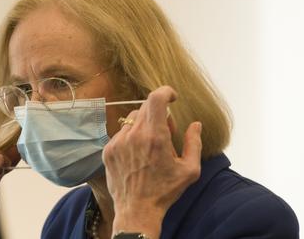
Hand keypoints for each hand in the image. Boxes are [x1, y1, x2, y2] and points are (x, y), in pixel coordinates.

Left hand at [102, 86, 202, 237]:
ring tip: (151, 149)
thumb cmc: (165, 191)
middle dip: (159, 115)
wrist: (136, 211)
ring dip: (144, 126)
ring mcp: (118, 142)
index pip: (156, 98)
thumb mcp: (190, 170)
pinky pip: (122, 133)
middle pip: (146, 108)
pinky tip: (138, 157)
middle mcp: (134, 135)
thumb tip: (195, 124)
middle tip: (166, 134)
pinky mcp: (108, 150)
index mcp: (155, 137)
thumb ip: (194, 143)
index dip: (165, 91)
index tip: (172, 97)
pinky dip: (131, 138)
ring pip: (133, 120)